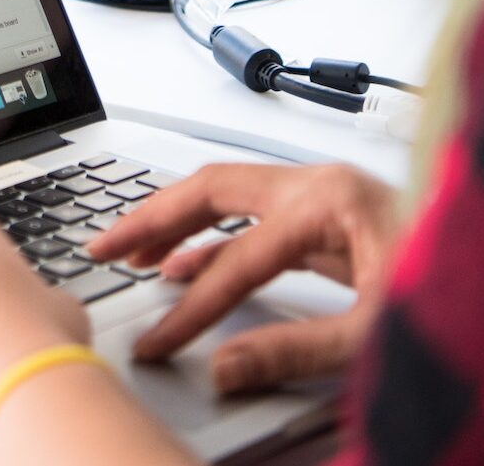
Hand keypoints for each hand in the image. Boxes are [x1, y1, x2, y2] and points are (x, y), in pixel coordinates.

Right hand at [85, 162, 401, 392]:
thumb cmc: (451, 290)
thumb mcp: (375, 333)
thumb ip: (298, 351)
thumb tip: (226, 368)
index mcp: (328, 200)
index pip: (238, 256)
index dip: (193, 308)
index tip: (159, 343)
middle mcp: (319, 185)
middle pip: (213, 189)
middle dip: (153, 218)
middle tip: (104, 247)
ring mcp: (325, 198)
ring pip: (229, 197)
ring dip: (175, 222)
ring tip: (128, 251)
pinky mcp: (331, 220)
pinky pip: (253, 220)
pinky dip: (213, 241)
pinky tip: (186, 267)